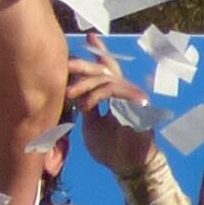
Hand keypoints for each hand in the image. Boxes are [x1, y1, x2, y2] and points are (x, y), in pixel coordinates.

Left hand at [67, 54, 159, 181]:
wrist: (128, 168)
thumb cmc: (110, 149)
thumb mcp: (91, 124)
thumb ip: (87, 106)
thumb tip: (75, 91)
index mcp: (114, 95)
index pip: (106, 69)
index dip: (99, 52)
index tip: (90, 37)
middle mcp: (125, 92)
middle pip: (104, 69)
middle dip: (84, 65)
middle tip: (67, 65)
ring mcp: (132, 96)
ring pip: (106, 78)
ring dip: (85, 84)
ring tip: (68, 94)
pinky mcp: (136, 104)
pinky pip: (112, 91)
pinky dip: (96, 96)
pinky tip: (85, 105)